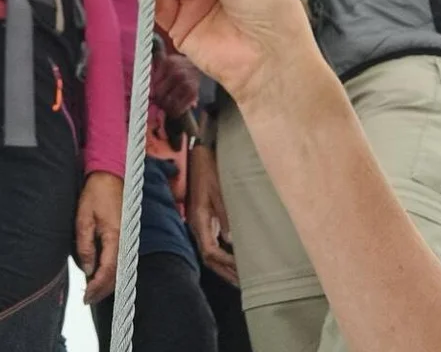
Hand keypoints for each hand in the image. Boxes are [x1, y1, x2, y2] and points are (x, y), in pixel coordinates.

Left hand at [74, 171, 122, 304]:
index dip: (97, 286)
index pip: (108, 270)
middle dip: (103, 290)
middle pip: (117, 274)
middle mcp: (124, 240)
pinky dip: (111, 271)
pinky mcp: (124, 235)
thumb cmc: (96, 194)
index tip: (86, 296)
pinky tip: (99, 273)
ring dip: (107, 282)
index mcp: (114, 236)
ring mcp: (126, 238)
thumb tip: (88, 269)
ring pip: (120, 268)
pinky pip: (120, 259)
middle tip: (88, 299)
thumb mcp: (83, 218)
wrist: (110, 175)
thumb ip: (85, 245)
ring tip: (92, 290)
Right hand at [188, 146, 238, 284]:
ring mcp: (199, 223)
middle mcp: (197, 225)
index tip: (240, 270)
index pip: (210, 251)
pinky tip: (235, 259)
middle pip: (209, 258)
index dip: (225, 263)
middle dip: (225, 272)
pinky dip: (223, 255)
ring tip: (241, 278)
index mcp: (199, 220)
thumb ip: (225, 216)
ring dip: (224, 267)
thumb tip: (231, 240)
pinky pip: (212, 244)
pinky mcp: (204, 220)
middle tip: (243, 285)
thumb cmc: (210, 170)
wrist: (199, 155)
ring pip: (210, 253)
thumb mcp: (221, 191)